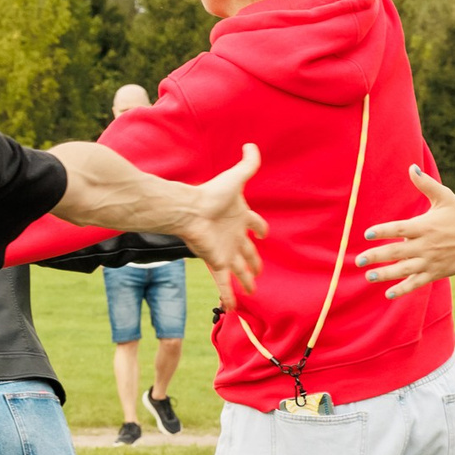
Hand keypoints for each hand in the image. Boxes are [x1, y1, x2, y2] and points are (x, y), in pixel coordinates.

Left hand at [171, 144, 267, 309]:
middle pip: (248, 252)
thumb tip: (251, 144)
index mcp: (240, 217)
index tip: (264, 234)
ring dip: (247, 281)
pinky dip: (227, 296)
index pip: (255, 224)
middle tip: (260, 271)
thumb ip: (248, 163)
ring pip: (240, 271)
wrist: (189, 209)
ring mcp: (225, 251)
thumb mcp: (236, 177)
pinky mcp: (216, 262)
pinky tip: (231, 309)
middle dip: (255, 262)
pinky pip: (224, 283)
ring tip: (252, 292)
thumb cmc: (211, 193)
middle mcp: (233, 236)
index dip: (261, 228)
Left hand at [356, 167, 454, 297]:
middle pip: (397, 252)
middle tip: (358, 260)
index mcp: (425, 226)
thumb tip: (411, 167)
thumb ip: (426, 184)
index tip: (367, 234)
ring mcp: (430, 261)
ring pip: (404, 270)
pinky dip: (403, 290)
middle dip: (376, 256)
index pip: (400, 228)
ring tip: (368, 276)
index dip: (383, 231)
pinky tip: (388, 294)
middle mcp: (426, 245)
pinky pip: (417, 283)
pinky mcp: (436, 273)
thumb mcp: (445, 198)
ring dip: (385, 274)